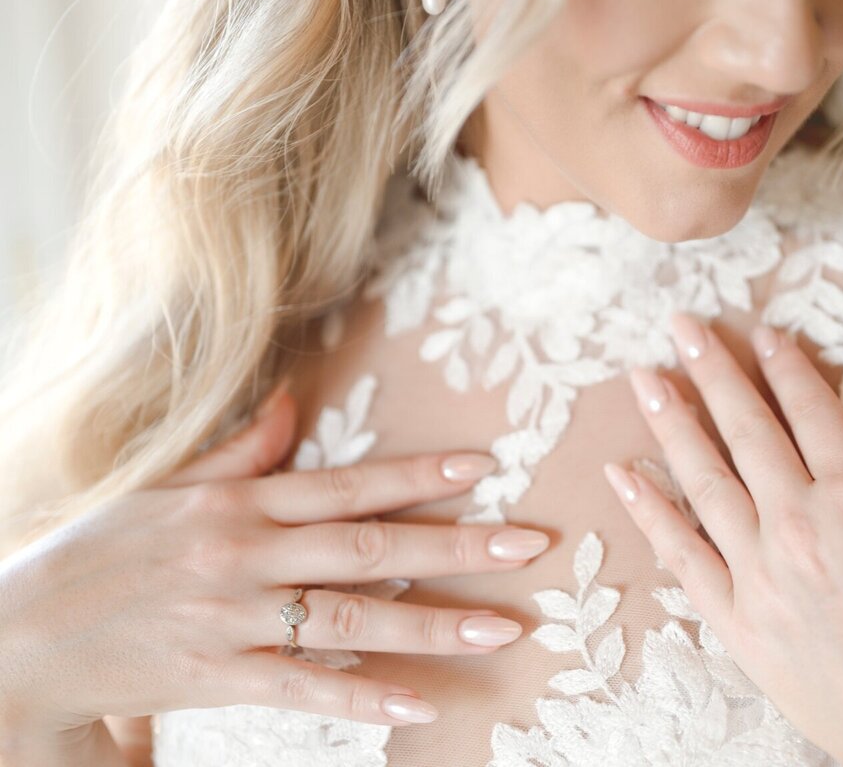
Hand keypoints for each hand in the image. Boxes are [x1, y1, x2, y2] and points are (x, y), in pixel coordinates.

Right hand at [0, 380, 549, 740]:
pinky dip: (363, 699)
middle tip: (529, 545)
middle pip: (369, 547)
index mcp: (239, 501)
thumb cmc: (101, 552)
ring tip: (504, 628)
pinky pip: (302, 689)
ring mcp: (234, 617)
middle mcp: (245, 553)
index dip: (419, 475)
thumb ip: (239, 448)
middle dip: (455, 546)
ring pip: (351, 618)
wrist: (20, 634)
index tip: (485, 469)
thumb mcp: (168, 486)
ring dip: (433, 623)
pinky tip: (421, 703)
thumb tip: (289, 400)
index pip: (347, 483)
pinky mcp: (217, 677)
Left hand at [602, 313, 842, 766]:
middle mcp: (799, 524)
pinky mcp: (735, 619)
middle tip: (682, 326)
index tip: (763, 332)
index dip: (785, 363)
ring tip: (645, 377)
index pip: (811, 407)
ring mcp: (759, 572)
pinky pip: (679, 553)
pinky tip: (624, 474)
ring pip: (702, 478)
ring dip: (670, 421)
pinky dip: (648, 510)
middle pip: (746, 427)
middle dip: (713, 368)